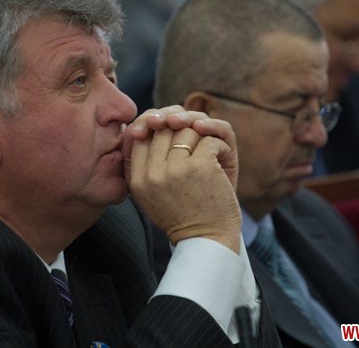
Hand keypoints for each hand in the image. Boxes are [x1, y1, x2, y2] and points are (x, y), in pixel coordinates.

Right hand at [123, 106, 240, 253]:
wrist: (208, 241)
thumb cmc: (185, 213)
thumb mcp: (153, 192)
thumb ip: (148, 161)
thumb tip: (156, 117)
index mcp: (136, 180)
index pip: (137, 134)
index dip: (153, 122)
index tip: (170, 126)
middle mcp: (151, 174)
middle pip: (162, 127)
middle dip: (181, 124)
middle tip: (196, 135)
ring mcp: (174, 170)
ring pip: (186, 129)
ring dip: (203, 136)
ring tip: (210, 154)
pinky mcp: (198, 167)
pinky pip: (208, 137)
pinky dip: (220, 145)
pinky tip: (222, 159)